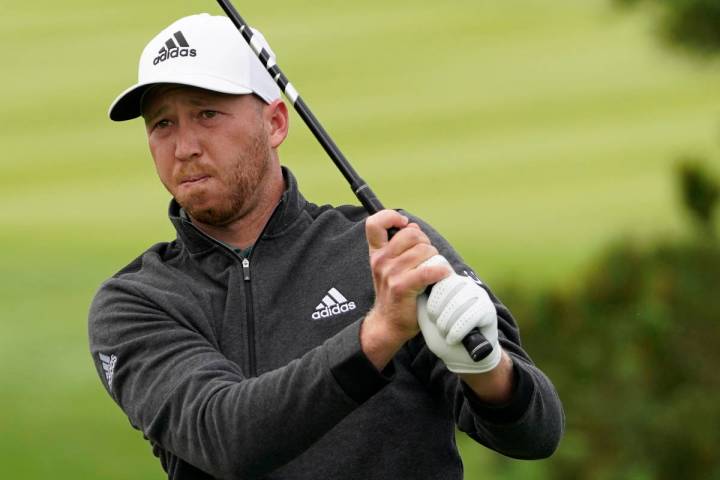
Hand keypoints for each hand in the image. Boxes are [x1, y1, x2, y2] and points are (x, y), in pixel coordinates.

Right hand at [360, 211, 451, 368]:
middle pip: (411, 234)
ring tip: (433, 269)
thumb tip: (413, 227)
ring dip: (434, 258)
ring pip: (424, 250)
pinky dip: (440, 271)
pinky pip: (428, 271)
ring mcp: (390, 273)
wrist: (388, 324)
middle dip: (425, 242)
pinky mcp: (402, 287)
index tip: (404, 224)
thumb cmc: (395, 295)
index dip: (391, 217)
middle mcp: (381, 260)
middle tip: (426, 257)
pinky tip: (442, 275)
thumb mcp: (389, 266)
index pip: (374, 223)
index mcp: (377, 252)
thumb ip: (399, 246)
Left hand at [417, 255, 501, 373]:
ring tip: (445, 335)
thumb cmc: (442, 335)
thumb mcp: (425, 317)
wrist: (461, 356)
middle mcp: (464, 283)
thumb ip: (422, 300)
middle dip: (436, 312)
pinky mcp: (488, 309)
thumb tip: (420, 283)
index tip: (431, 317)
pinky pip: (469, 317)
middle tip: (438, 327)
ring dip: (446, 324)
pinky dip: (457, 331)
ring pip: (457, 303)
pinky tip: (453, 339)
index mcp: (448, 281)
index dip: (430, 300)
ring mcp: (478, 294)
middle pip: (445, 288)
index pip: (436, 276)